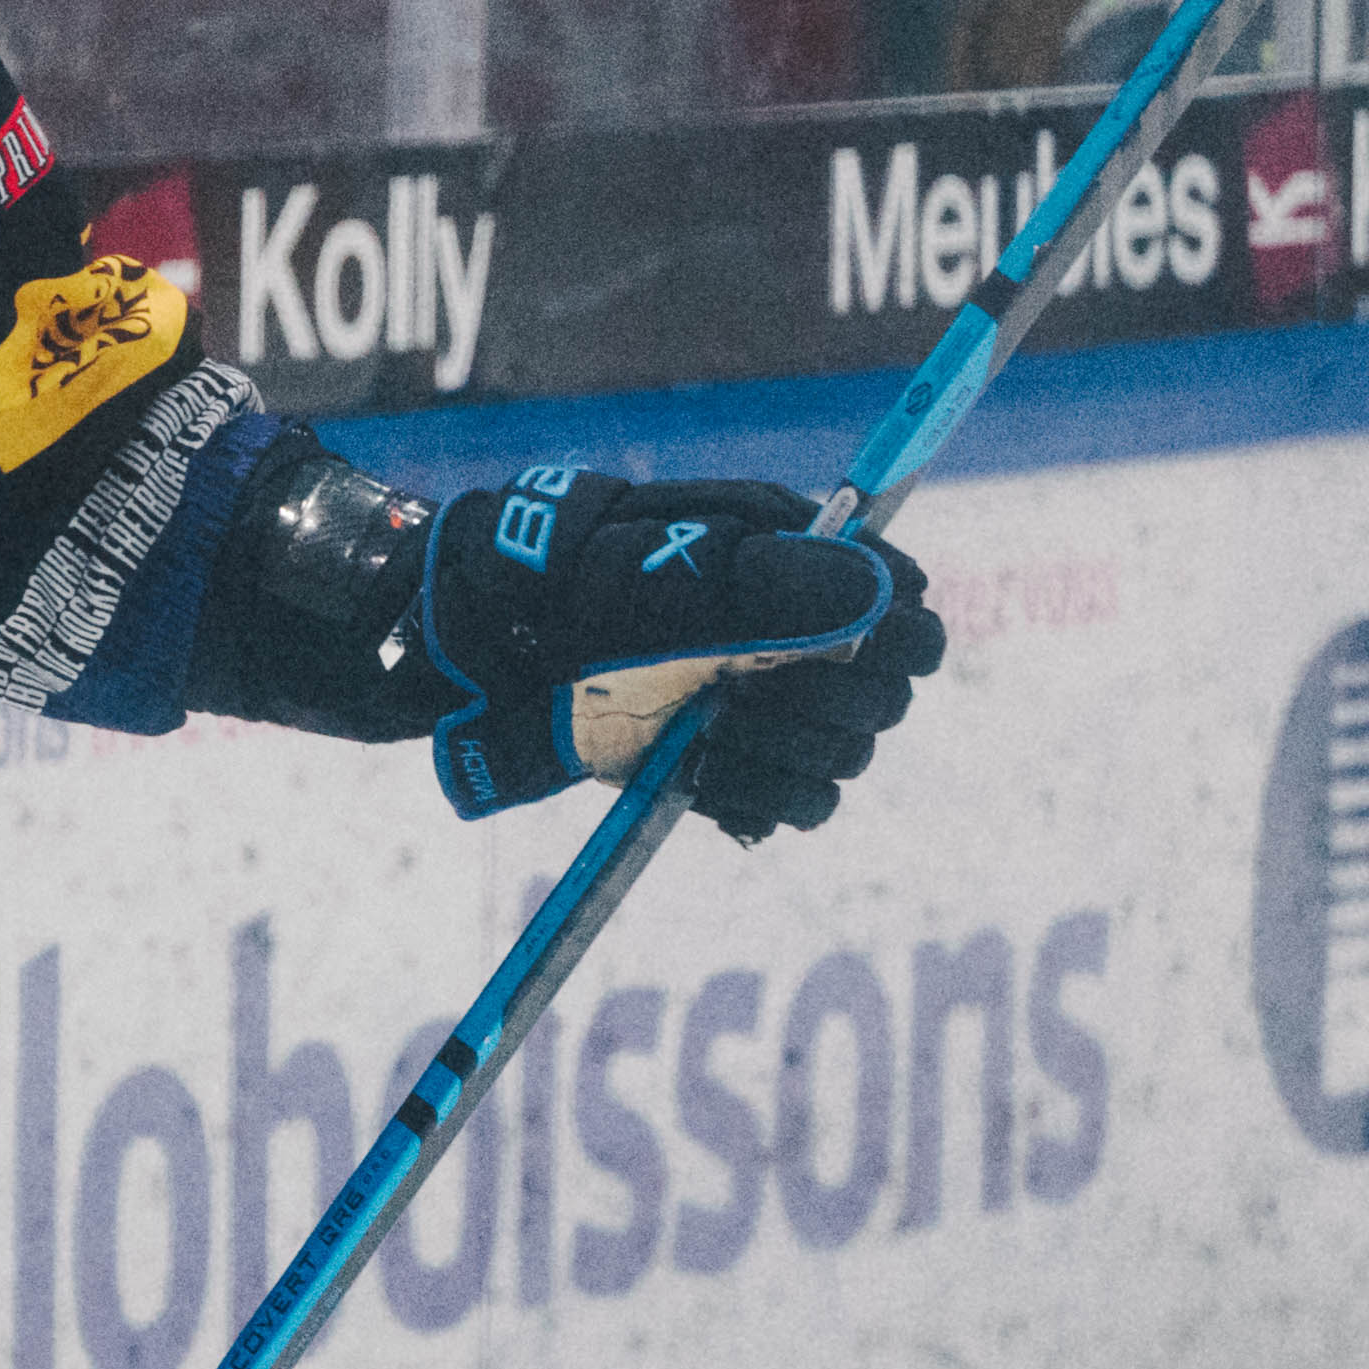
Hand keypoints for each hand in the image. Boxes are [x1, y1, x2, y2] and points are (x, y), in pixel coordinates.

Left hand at [413, 470, 942, 834]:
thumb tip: (878, 592)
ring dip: (781, 757)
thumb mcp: (643, 571)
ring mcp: (760, 704)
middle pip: (886, 695)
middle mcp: (790, 634)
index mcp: (793, 561)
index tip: (828, 656)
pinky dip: (754, 800)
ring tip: (701, 736)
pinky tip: (694, 777)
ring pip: (843, 757)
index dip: (889, 638)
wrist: (463, 650)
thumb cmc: (547, 584)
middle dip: (824, 705)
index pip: (906, 607)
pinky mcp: (728, 767)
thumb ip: (760, 582)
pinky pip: (796, 807)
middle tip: (739, 697)